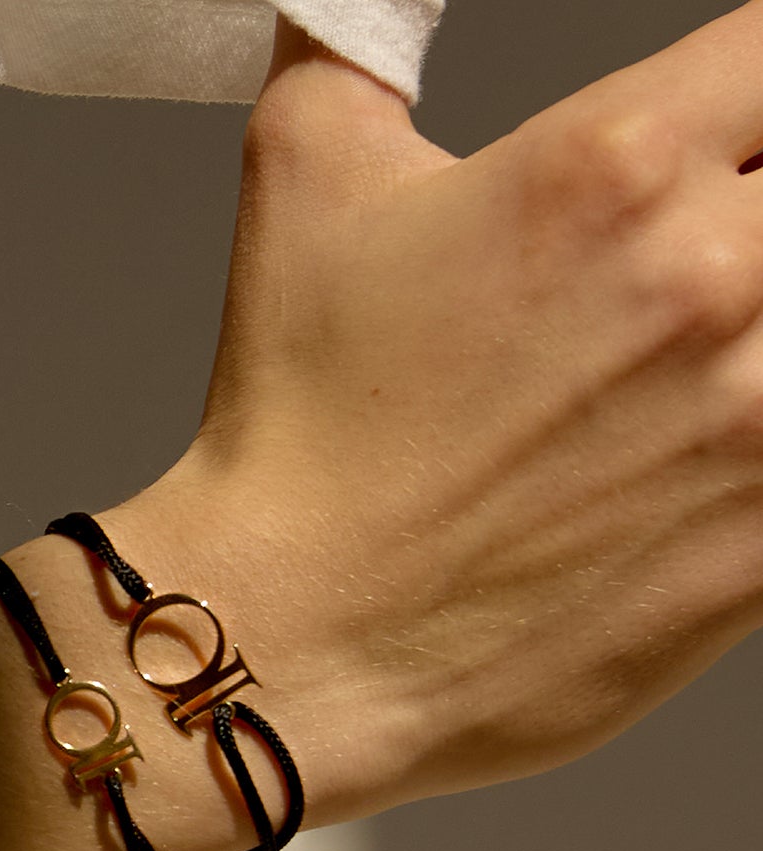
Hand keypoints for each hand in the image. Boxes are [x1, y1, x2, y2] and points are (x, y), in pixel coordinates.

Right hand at [114, 7, 762, 816]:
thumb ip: (357, 47)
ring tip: (719, 348)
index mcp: (612, 164)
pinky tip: (717, 436)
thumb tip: (358, 4)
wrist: (298, 625)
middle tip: (722, 239)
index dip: (761, 82)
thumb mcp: (304, 179)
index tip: (741, 119)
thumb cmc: (300, 424)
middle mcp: (713, 276)